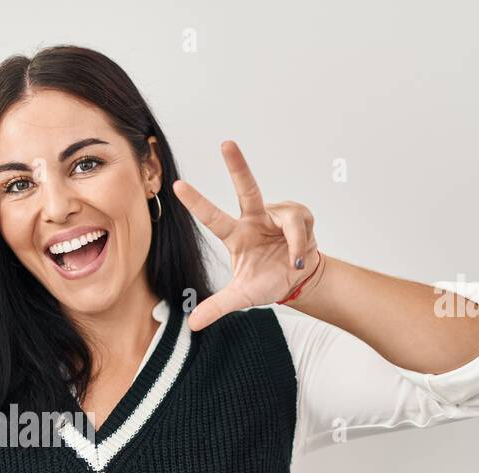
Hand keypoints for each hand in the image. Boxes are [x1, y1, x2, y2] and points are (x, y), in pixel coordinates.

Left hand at [173, 141, 319, 330]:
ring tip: (293, 261)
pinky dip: (301, 244)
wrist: (299, 282)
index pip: (212, 216)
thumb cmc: (267, 282)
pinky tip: (300, 255)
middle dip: (238, 165)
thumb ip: (218, 306)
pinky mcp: (299, 215)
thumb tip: (192, 324)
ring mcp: (277, 214)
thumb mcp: (241, 297)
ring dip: (294, 243)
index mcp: (236, 234)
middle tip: (226, 143)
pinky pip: (301, 226)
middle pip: (247, 188)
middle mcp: (254, 218)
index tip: (177, 186)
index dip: (196, 201)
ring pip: (287, 220)